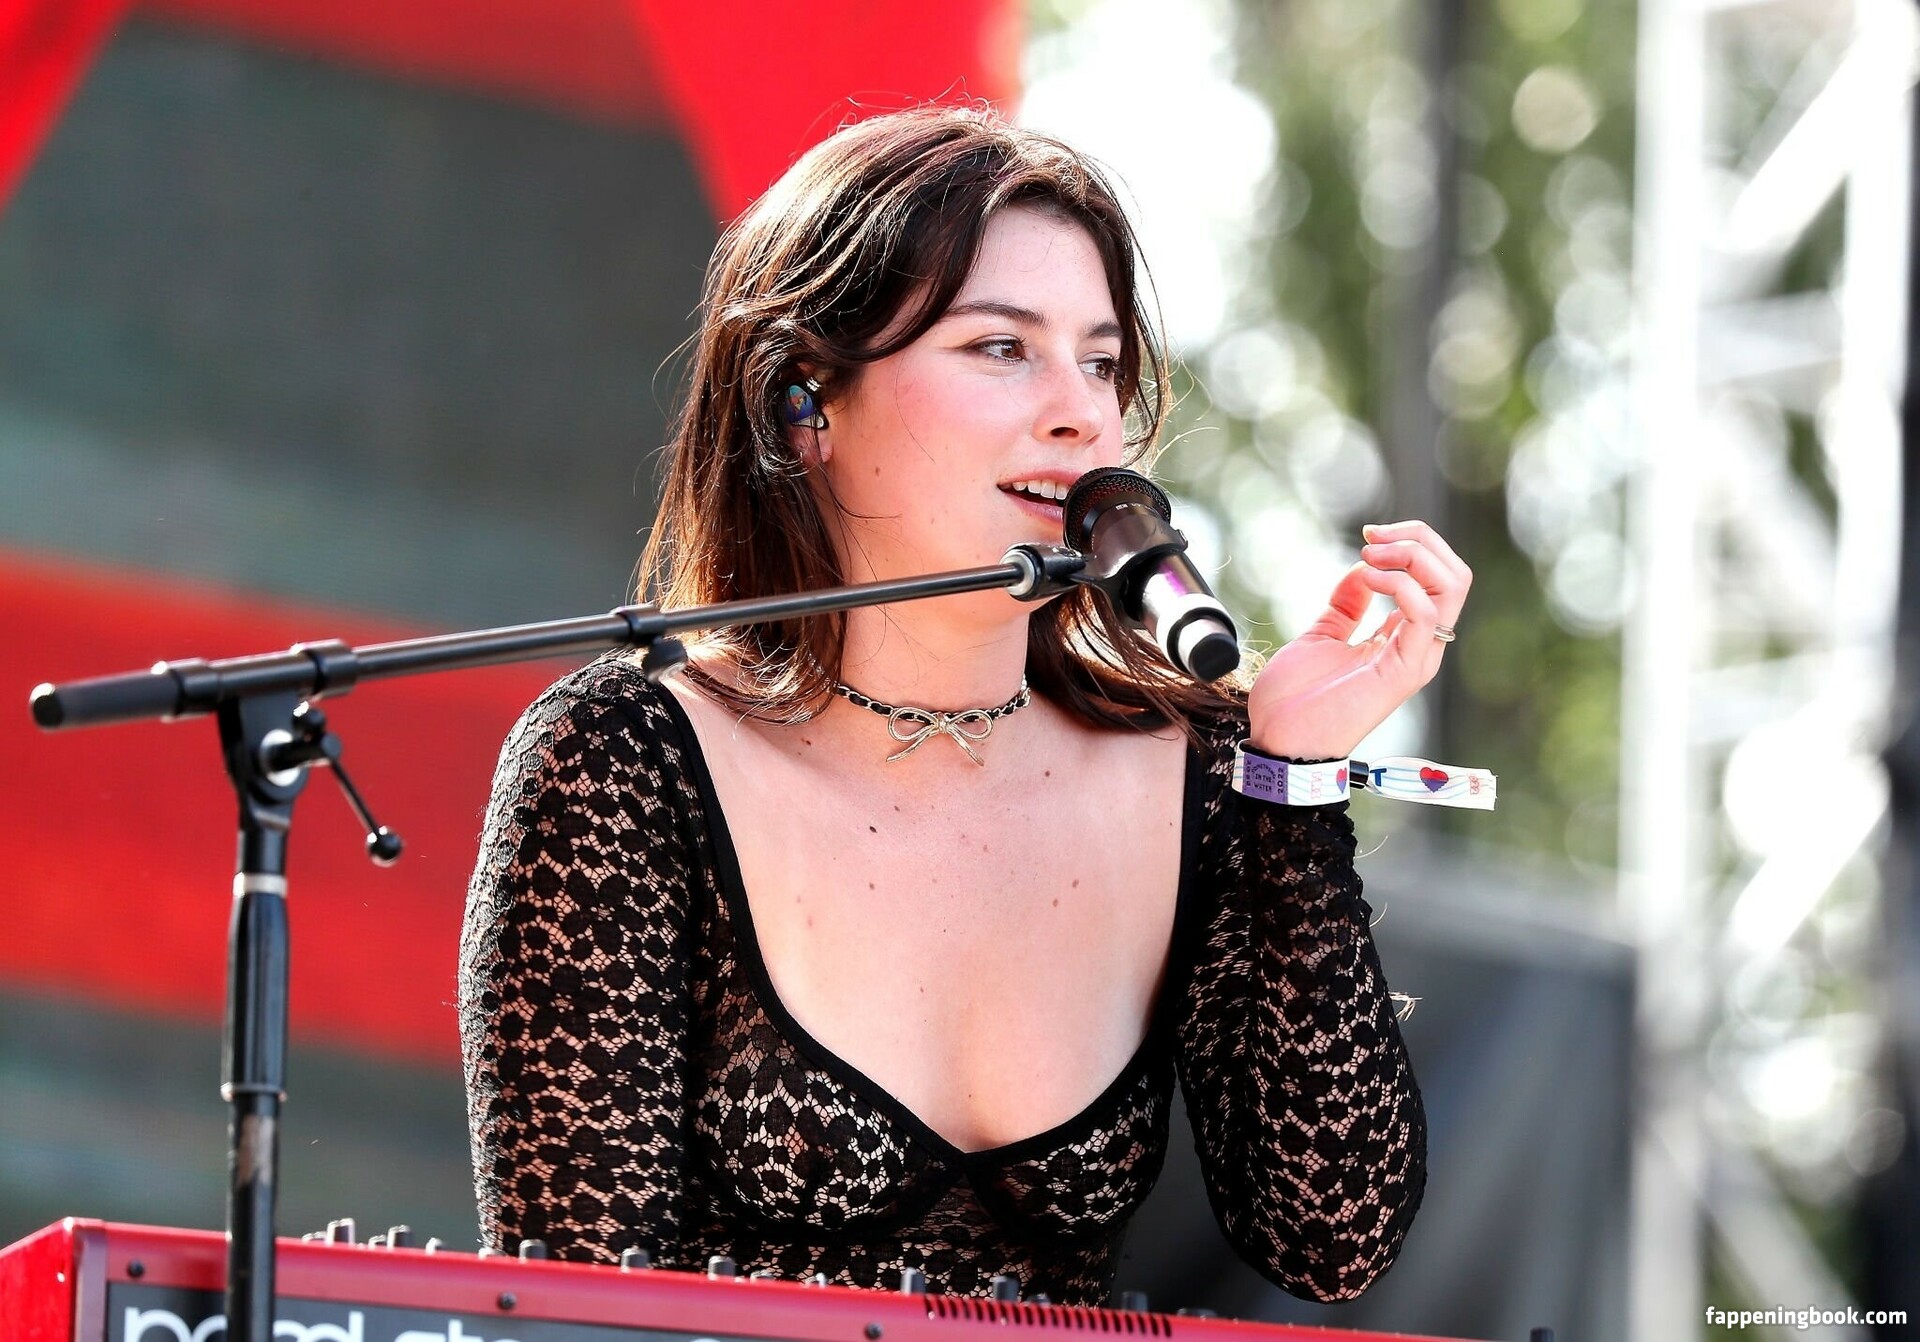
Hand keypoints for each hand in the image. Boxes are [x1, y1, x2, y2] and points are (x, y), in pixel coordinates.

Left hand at [1245, 520, 1470, 759]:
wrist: (1279, 740)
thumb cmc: (1297, 698)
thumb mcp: (1322, 635)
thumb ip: (1347, 604)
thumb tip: (1363, 569)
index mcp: (1403, 637)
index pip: (1439, 576)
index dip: (1412, 542)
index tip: (1369, 533)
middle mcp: (1418, 646)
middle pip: (1455, 575)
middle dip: (1419, 540)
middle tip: (1373, 537)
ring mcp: (1415, 658)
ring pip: (1452, 587)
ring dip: (1413, 556)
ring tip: (1370, 557)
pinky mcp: (1404, 672)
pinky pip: (1425, 615)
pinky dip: (1400, 584)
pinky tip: (1370, 579)